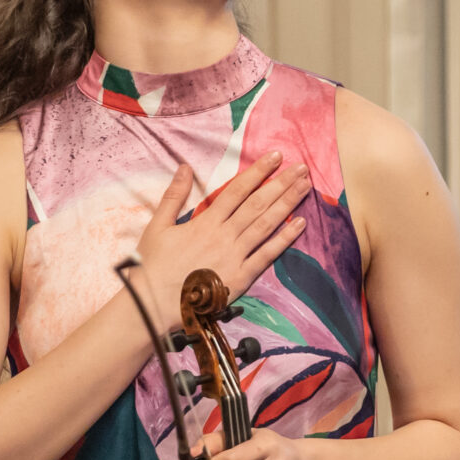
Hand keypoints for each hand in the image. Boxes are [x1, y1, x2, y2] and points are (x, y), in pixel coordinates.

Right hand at [132, 152, 309, 316]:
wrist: (155, 302)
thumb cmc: (154, 266)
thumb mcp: (158, 225)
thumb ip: (173, 195)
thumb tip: (184, 167)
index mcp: (206, 221)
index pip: (237, 190)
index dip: (258, 172)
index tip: (275, 157)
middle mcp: (224, 235)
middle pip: (258, 204)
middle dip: (281, 184)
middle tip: (301, 168)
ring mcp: (235, 255)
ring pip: (266, 224)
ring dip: (287, 204)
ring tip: (305, 187)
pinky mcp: (241, 277)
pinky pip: (267, 255)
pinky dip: (285, 239)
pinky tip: (300, 224)